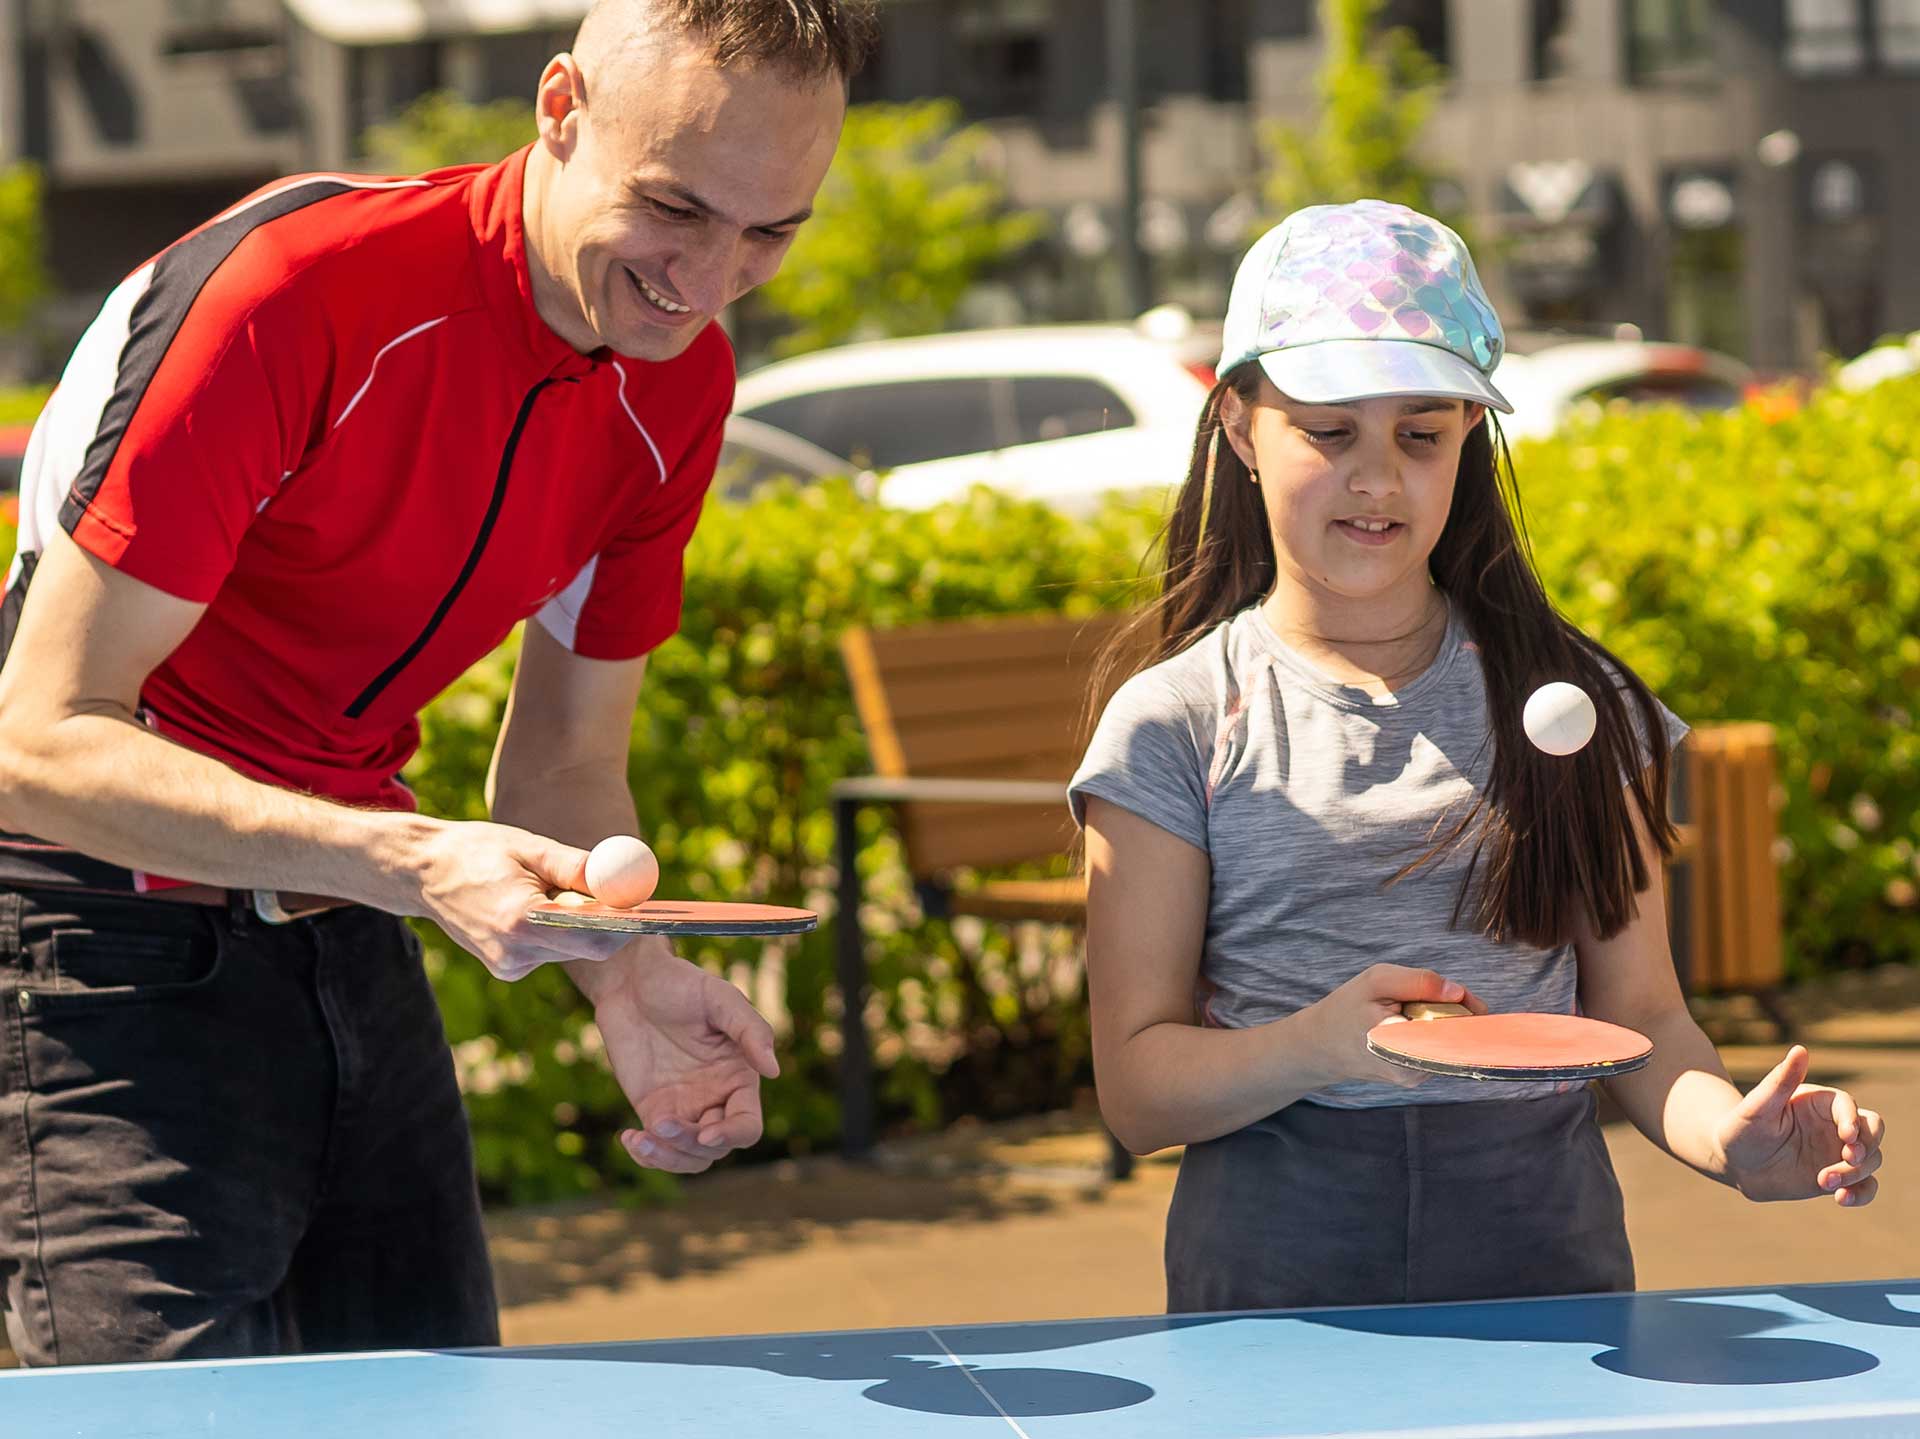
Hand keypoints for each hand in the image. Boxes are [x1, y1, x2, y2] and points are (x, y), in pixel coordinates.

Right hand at [411, 819, 628, 979]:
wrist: (425, 873)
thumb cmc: (480, 850)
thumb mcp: (531, 847)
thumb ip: (579, 867)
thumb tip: (625, 881)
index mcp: (521, 920)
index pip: (597, 936)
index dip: (627, 922)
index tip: (645, 904)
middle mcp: (515, 952)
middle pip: (590, 947)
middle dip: (607, 921)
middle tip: (608, 889)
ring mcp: (509, 966)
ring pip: (573, 949)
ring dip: (578, 922)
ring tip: (548, 890)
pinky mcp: (507, 970)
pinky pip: (552, 951)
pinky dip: (556, 930)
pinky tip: (530, 906)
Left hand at [590, 946, 780, 1174]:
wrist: (631, 981)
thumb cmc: (680, 983)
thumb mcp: (719, 998)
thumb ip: (750, 1030)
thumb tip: (773, 1070)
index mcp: (739, 1077)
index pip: (747, 1125)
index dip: (732, 1135)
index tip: (707, 1133)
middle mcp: (716, 1098)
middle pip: (716, 1148)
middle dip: (691, 1145)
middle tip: (663, 1123)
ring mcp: (684, 1107)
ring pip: (687, 1157)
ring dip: (667, 1158)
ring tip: (640, 1138)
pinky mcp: (653, 1109)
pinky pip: (657, 1147)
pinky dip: (645, 1155)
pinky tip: (629, 1137)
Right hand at [1302, 963, 1488, 1087]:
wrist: (1321, 1046)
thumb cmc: (1346, 1009)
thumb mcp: (1376, 980)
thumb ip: (1418, 982)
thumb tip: (1457, 992)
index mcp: (1402, 1043)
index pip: (1456, 1026)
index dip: (1464, 1006)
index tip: (1456, 993)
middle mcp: (1414, 1069)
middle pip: (1457, 1035)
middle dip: (1450, 1011)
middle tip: (1422, 998)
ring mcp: (1416, 1077)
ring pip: (1449, 1042)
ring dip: (1439, 1022)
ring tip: (1407, 1013)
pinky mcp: (1416, 1078)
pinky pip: (1438, 1049)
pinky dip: (1430, 1033)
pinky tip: (1407, 1026)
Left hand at [1717, 1045, 1884, 1205]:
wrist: (1734, 1162)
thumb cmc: (1740, 1128)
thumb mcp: (1757, 1106)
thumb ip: (1780, 1081)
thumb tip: (1800, 1049)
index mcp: (1819, 1102)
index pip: (1849, 1106)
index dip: (1852, 1120)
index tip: (1845, 1136)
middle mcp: (1834, 1125)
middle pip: (1873, 1130)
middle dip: (1868, 1144)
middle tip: (1848, 1157)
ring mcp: (1838, 1151)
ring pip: (1871, 1159)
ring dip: (1856, 1173)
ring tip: (1822, 1181)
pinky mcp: (1838, 1177)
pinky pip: (1865, 1185)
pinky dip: (1863, 1193)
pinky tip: (1842, 1199)